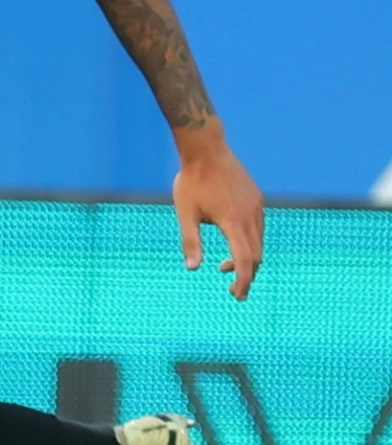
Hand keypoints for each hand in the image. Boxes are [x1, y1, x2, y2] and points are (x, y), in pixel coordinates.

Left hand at [173, 135, 263, 300]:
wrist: (207, 149)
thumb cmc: (191, 181)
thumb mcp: (185, 213)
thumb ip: (190, 241)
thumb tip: (192, 268)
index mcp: (234, 221)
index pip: (246, 260)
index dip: (244, 281)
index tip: (237, 295)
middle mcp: (251, 216)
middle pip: (257, 255)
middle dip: (247, 275)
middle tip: (233, 291)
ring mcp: (257, 207)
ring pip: (259, 241)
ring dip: (248, 258)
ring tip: (225, 267)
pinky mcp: (257, 200)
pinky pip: (259, 227)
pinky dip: (250, 242)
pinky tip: (233, 242)